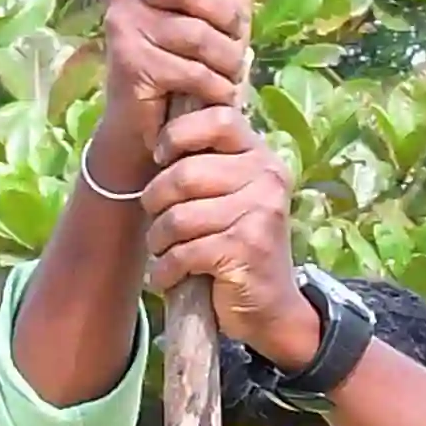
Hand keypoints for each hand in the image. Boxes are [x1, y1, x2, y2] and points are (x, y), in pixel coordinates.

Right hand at [93, 0, 250, 194]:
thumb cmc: (189, 55)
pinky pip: (190, 69)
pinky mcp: (127, 61)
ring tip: (226, 75)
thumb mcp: (216, 1)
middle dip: (228, 17)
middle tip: (237, 41)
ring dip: (227, 62)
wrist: (153, 125)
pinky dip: (214, 87)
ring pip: (196, 34)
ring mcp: (121, 23)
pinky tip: (213, 95)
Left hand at [138, 112, 321, 368]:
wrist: (270, 307)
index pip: (218, 119)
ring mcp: (260, 214)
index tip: (160, 157)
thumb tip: (157, 133)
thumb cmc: (236, 243)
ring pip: (178, 217)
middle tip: (156, 221)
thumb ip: (207, 164)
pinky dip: (165, 270)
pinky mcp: (245, 250)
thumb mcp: (231, 195)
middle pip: (184, 174)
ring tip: (162, 251)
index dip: (179, 133)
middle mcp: (267, 179)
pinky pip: (183, 252)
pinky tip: (168, 276)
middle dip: (155, 202)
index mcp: (261, 157)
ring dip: (158, 241)